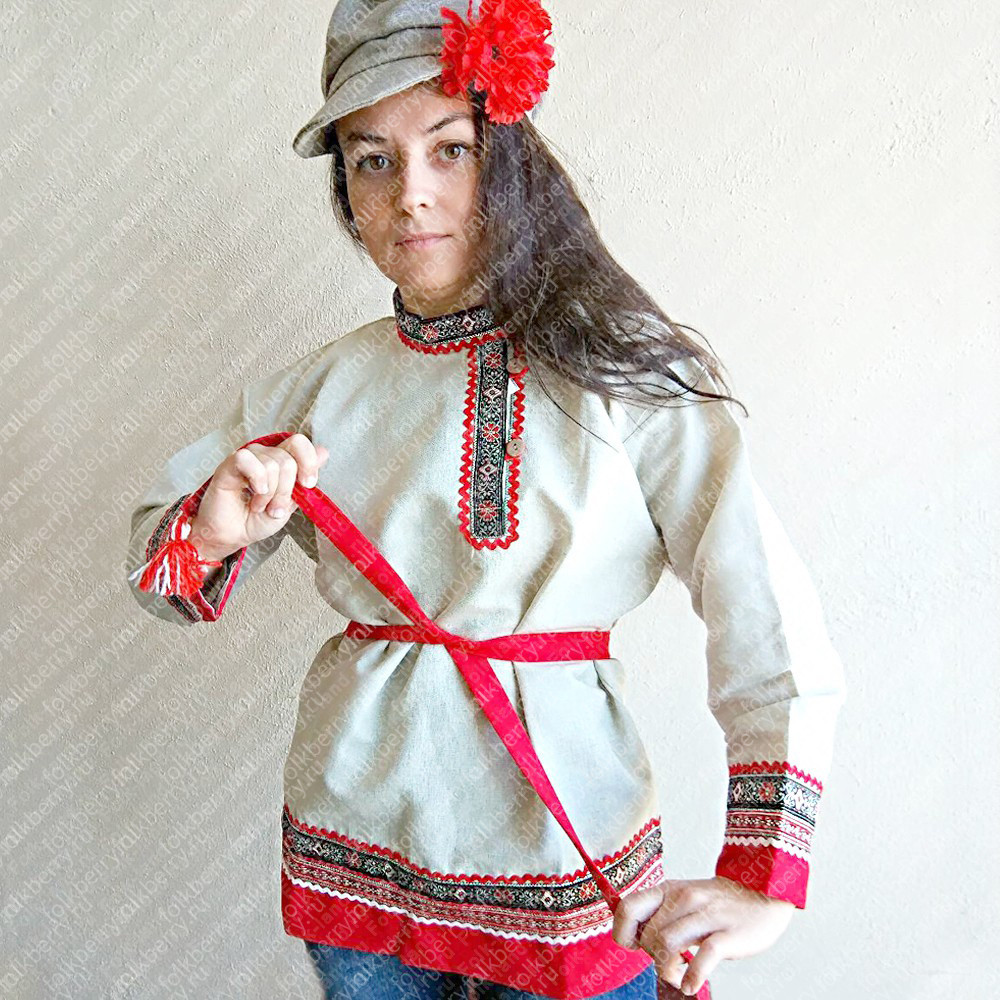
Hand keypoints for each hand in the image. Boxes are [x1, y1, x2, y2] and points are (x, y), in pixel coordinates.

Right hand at [187, 433, 328, 560]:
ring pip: (271, 464)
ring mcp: (248, 459)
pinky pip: (248, 460)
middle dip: (285, 491)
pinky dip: (256, 481)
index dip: (308, 461)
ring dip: (269, 494)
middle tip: (274, 508)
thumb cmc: (256, 520)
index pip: (299, 443)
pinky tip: (252, 493)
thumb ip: (303, 479)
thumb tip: (323, 452)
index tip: (308, 484)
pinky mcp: (229, 464)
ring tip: (259, 505)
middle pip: (288, 460)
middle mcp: (265, 456)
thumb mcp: (289, 504)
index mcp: (281, 462)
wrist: (233, 535)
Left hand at [611, 876, 795, 995]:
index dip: (623, 932)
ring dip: (666, 969)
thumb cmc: (718, 903)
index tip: (633, 946)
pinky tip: (690, 985)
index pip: (628, 907)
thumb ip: (661, 912)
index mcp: (668, 890)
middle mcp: (684, 898)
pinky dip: (692, 977)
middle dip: (651, 956)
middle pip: (648, 934)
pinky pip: (702, 958)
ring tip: (675, 976)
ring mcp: (706, 915)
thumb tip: (634, 936)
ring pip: (667, 945)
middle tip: (665, 962)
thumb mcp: (684, 897)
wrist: (763, 895)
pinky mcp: (727, 934)